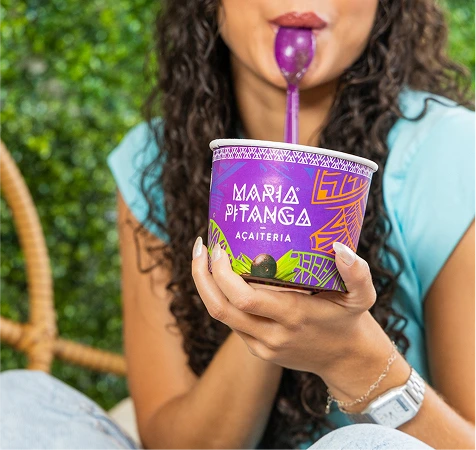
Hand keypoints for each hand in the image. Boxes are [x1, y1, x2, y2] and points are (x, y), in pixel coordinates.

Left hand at [191, 237, 385, 376]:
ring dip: (206, 286)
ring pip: (220, 316)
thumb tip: (339, 247)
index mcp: (293, 316)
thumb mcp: (362, 296)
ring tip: (204, 257)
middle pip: (220, 309)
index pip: (244, 299)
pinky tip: (221, 277)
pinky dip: (220, 298)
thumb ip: (357, 273)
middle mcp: (272, 334)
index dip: (222, 274)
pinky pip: (230, 322)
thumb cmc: (349, 321)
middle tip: (200, 247)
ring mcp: (262, 345)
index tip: (218, 248)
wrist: (345, 360)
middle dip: (202, 276)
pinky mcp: (257, 349)